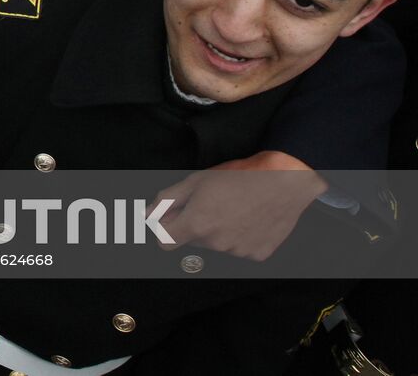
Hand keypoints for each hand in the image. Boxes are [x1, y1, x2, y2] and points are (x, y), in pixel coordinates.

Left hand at [154, 152, 327, 260]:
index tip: (172, 219)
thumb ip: (167, 199)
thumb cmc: (241, 176)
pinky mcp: (258, 255)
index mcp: (197, 224)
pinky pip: (240, 249)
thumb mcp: (196, 180)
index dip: (165, 229)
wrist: (285, 181)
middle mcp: (216, 243)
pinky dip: (241, 237)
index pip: (165, 243)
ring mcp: (238, 252)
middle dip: (195, 225)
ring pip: (217, 245)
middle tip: (212, 203)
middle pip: (192, 242)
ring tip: (234, 208)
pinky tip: (249, 219)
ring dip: (219, 231)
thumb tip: (148, 213)